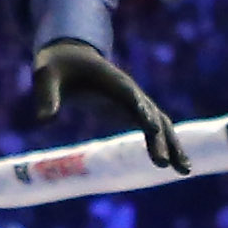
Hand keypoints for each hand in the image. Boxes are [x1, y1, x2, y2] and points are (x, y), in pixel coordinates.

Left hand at [31, 37, 186, 173]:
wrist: (72, 57)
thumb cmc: (56, 66)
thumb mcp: (45, 76)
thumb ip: (46, 96)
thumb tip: (44, 121)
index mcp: (110, 81)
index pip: (129, 97)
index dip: (141, 111)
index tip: (151, 128)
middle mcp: (129, 92)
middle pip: (151, 115)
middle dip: (160, 139)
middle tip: (164, 165)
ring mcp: (134, 103)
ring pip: (161, 124)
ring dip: (173, 145)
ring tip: (184, 170)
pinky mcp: (133, 112)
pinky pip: (155, 129)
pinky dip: (167, 145)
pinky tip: (175, 165)